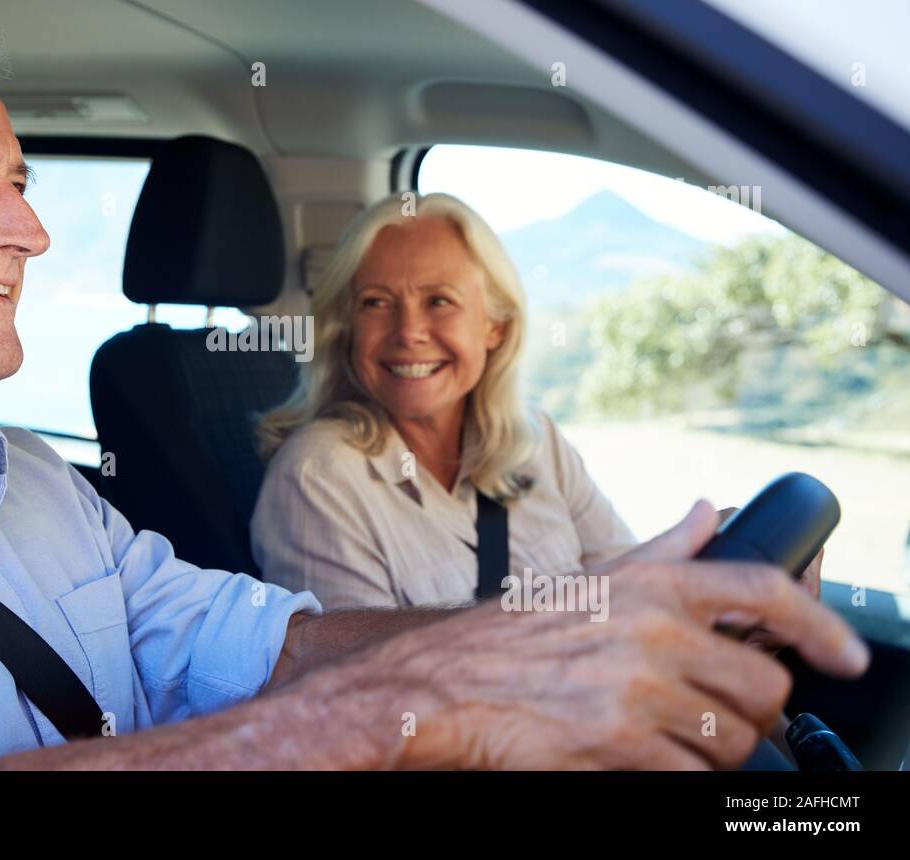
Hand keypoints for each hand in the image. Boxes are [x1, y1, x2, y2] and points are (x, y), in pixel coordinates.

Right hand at [360, 501, 866, 769]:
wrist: (442, 683)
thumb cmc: (509, 634)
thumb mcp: (589, 578)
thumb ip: (660, 550)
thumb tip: (707, 512)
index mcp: (650, 586)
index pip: (762, 594)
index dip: (819, 626)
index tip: (846, 656)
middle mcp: (652, 631)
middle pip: (763, 683)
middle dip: (753, 710)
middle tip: (723, 715)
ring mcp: (638, 690)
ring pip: (732, 738)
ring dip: (714, 749)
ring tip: (673, 741)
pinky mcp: (620, 744)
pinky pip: (691, 777)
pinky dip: (681, 777)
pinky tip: (650, 763)